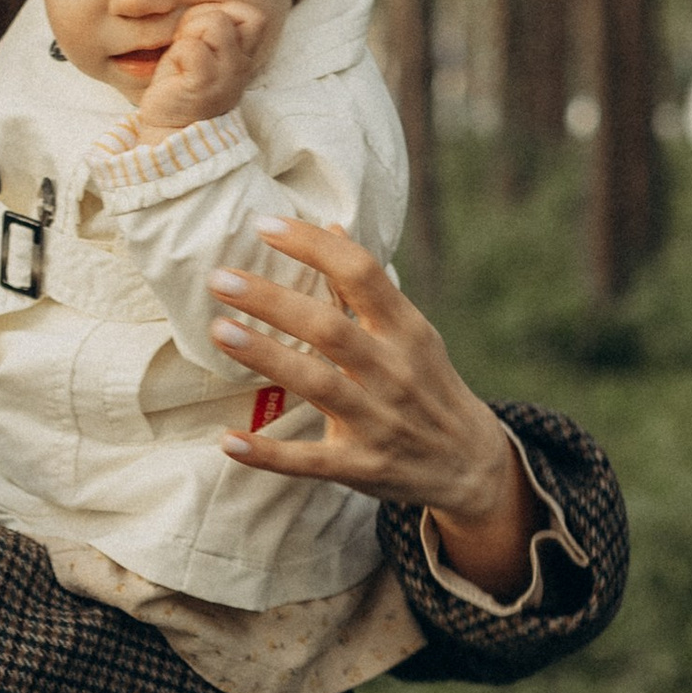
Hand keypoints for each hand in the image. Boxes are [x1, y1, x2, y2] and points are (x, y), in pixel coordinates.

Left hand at [134, 1, 267, 139]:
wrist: (171, 130)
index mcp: (243, 56)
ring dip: (190, 33)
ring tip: (182, 57)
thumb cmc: (182, 86)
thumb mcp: (203, 50)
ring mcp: (226, 75)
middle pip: (235, 12)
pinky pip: (192, 46)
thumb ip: (209, 27)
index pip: (254, 15)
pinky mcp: (204, 84)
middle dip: (203, 18)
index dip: (224, 12)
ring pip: (215, 22)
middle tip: (189, 44)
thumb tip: (203, 7)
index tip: (203, 35)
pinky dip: (177, 53)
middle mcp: (241, 66)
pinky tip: (176, 71)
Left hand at [206, 220, 539, 599]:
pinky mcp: (361, 467)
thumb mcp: (413, 334)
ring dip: (267, 357)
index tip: (265, 225)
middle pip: (330, 328)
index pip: (361, 274)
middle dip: (273, 301)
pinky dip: (269, 454)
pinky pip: (309, 461)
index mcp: (407, 332)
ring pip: (318, 384)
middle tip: (220, 279)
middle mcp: (394, 373)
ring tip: (221, 331)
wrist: (471, 465)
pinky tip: (229, 442)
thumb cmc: (430, 387)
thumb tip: (332, 229)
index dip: (313, 247)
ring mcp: (378, 423)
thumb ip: (369, 289)